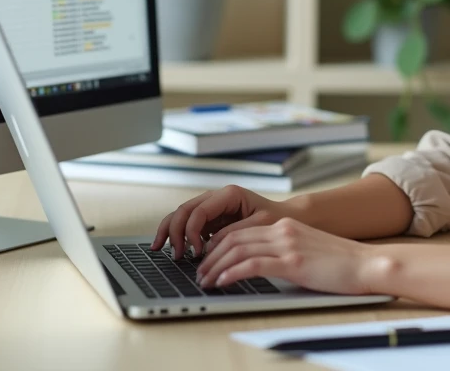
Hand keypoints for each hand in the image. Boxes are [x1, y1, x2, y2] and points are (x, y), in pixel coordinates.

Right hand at [150, 186, 296, 259]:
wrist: (287, 220)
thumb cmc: (277, 221)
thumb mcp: (259, 226)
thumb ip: (234, 233)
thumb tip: (209, 245)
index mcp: (229, 195)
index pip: (200, 211)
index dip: (192, 232)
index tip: (196, 252)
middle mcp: (217, 198)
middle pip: (184, 210)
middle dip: (175, 232)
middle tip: (177, 255)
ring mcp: (212, 207)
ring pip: (181, 215)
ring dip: (170, 231)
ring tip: (162, 250)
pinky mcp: (211, 219)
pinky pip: (188, 224)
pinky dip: (177, 235)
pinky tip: (170, 248)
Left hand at [195, 217, 384, 295]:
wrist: (367, 264)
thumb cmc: (342, 264)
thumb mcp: (309, 251)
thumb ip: (287, 252)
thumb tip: (265, 266)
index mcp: (286, 226)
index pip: (241, 232)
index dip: (219, 246)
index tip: (208, 260)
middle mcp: (283, 230)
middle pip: (234, 238)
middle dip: (211, 257)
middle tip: (200, 273)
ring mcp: (287, 244)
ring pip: (238, 250)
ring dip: (216, 266)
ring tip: (206, 281)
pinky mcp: (292, 261)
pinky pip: (252, 264)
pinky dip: (232, 272)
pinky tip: (222, 282)